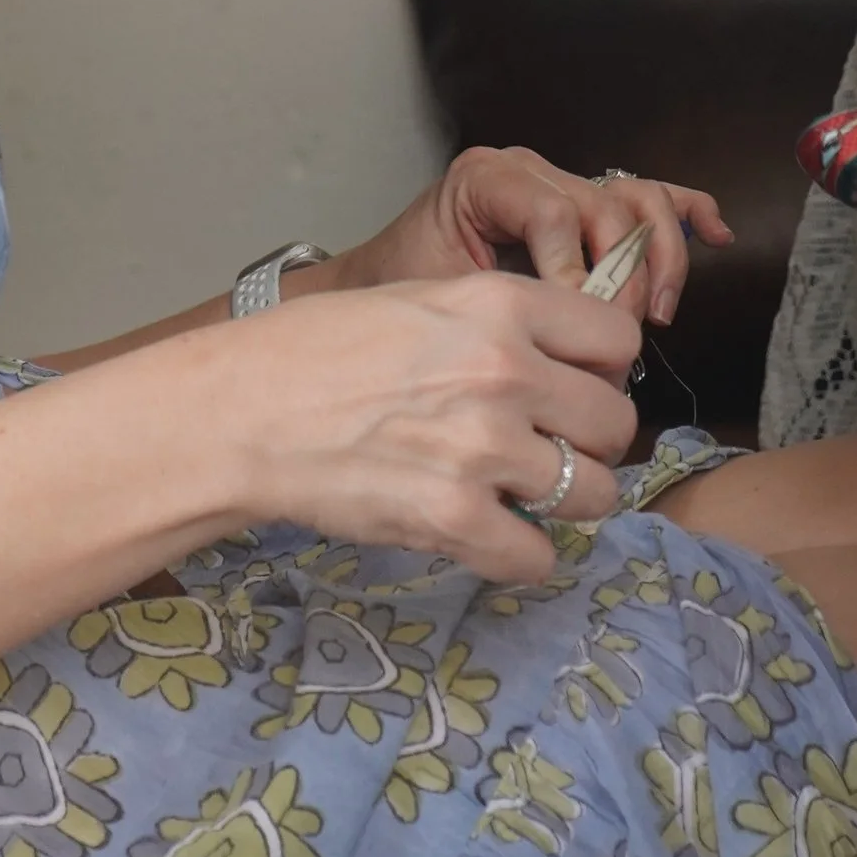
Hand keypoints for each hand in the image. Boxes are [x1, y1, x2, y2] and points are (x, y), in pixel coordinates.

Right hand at [215, 269, 642, 578]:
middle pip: (615, 422)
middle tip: (546, 449)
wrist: (240, 413)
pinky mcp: (455, 519)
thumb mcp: (415, 299)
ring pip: (595, 493)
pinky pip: (538, 557)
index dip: (601, 369)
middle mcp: (504, 371)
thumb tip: (561, 362)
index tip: (573, 388)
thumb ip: (495, 323)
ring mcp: (484, 448)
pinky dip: (517, 555)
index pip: (616, 338)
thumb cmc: (311, 351)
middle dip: (589, 442)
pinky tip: (484, 535)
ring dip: (563, 501)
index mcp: (497, 304)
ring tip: (516, 494)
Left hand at [339, 147, 731, 326]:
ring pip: (636, 200)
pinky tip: (716, 236)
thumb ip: (501, 314)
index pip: (554, 213)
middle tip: (619, 339)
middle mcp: (529, 170)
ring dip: (659, 258)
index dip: (574, 273)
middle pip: (606, 207)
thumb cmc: (402, 293)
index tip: (571, 327)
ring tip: (656, 314)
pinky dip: (685, 212)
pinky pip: (646, 196)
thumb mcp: (439, 303)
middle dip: (623, 278)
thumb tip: (571, 347)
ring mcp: (562, 182)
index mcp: (485, 180)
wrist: (379, 285)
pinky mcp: (585, 204)